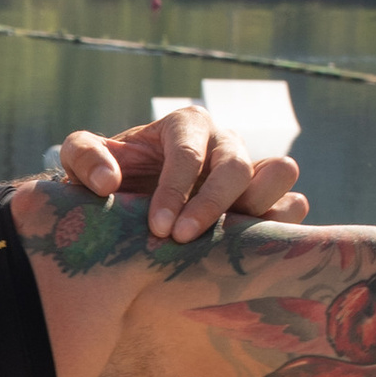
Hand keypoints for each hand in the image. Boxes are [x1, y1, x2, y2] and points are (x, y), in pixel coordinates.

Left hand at [59, 105, 310, 243]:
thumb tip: (108, 182)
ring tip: (227, 239)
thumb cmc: (111, 176)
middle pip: (237, 166)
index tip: (158, 228)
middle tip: (181, 239)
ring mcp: (252, 170)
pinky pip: (293, 205)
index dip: (176, 190)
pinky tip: (249, 251)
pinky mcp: (269, 201)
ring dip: (258, 208)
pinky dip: (280, 226)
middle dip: (211, 204)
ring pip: (279, 176)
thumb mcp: (82, 161)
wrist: (133, 202)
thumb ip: (83, 157)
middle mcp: (225, 143)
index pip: (190, 152)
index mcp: (187, 125)